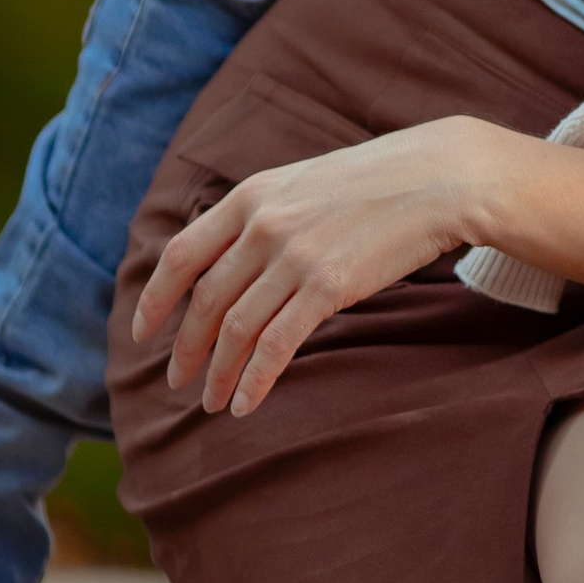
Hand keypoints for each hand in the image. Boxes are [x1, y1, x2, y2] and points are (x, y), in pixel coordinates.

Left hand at [130, 124, 476, 418]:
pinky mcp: (329, 285)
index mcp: (251, 196)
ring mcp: (294, 255)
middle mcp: (263, 225)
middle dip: (186, 349)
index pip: (181, 255)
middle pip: (205, 301)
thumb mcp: (303, 185)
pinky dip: (255, 380)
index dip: (156, 299)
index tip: (143, 332)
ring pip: (236, 329)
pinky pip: (277, 344)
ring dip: (219, 374)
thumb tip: (227, 264)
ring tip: (213, 403)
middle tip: (179, 382)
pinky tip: (246, 404)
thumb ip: (261, 217)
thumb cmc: (376, 183)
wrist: (440, 177)